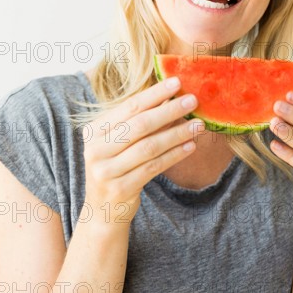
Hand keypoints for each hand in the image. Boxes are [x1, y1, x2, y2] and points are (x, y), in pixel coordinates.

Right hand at [82, 78, 203, 225]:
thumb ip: (139, 122)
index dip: (154, 93)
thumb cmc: (116, 168)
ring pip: (149, 146)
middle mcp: (95, 149)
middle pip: (140, 125)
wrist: (103, 211)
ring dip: (177, 133)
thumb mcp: (120, 142)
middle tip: (193, 100)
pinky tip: (190, 146)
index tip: (177, 82)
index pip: (129, 107)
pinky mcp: (120, 188)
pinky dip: (174, 155)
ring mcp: (106, 171)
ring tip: (198, 125)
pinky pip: (153, 167)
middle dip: (169, 110)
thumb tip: (171, 96)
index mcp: (94, 131)